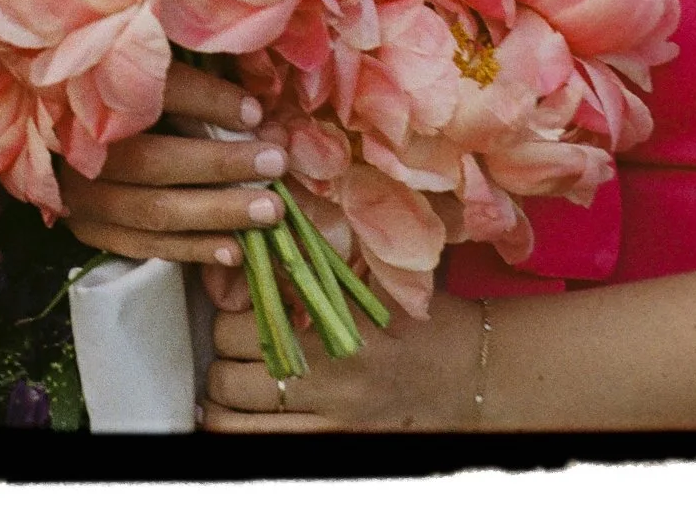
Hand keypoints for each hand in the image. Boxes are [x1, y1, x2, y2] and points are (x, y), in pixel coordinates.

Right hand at [57, 62, 288, 264]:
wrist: (45, 133)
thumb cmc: (106, 88)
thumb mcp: (139, 67)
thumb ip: (188, 79)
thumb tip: (254, 106)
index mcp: (88, 91)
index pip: (155, 93)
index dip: (207, 101)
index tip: (256, 111)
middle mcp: (79, 146)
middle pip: (155, 159)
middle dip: (221, 164)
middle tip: (276, 163)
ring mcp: (80, 194)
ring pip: (153, 210)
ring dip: (217, 213)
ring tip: (269, 212)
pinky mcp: (86, 229)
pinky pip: (144, 245)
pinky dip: (192, 250)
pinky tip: (235, 250)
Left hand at [204, 280, 483, 432]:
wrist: (472, 377)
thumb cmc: (423, 321)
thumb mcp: (375, 278)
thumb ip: (320, 260)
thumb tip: (260, 244)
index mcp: (341, 325)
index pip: (247, 320)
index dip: (231, 309)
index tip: (239, 302)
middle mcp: (333, 379)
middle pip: (232, 370)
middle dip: (225, 352)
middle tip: (237, 339)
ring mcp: (333, 423)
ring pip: (235, 418)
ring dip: (223, 397)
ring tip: (231, 380)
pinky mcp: (335, 451)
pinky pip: (260, 451)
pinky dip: (236, 433)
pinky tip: (233, 416)